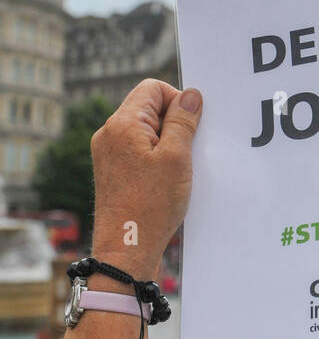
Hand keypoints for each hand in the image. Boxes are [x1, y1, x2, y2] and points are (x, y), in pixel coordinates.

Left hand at [89, 79, 202, 280]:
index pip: (153, 89)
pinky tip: (168, 180)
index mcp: (122, 124)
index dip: (177, 101)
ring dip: (167, 143)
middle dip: (174, 124)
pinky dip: (157, 158)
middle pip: (148, 108)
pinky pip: (138, 151)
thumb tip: (190, 95)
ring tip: (177, 169)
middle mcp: (109, 135)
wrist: (126, 250)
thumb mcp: (177, 157)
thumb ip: (183, 121)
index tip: (191, 127)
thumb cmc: (151, 206)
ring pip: (145, 131)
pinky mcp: (112, 172)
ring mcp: (108, 154)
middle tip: (188, 150)